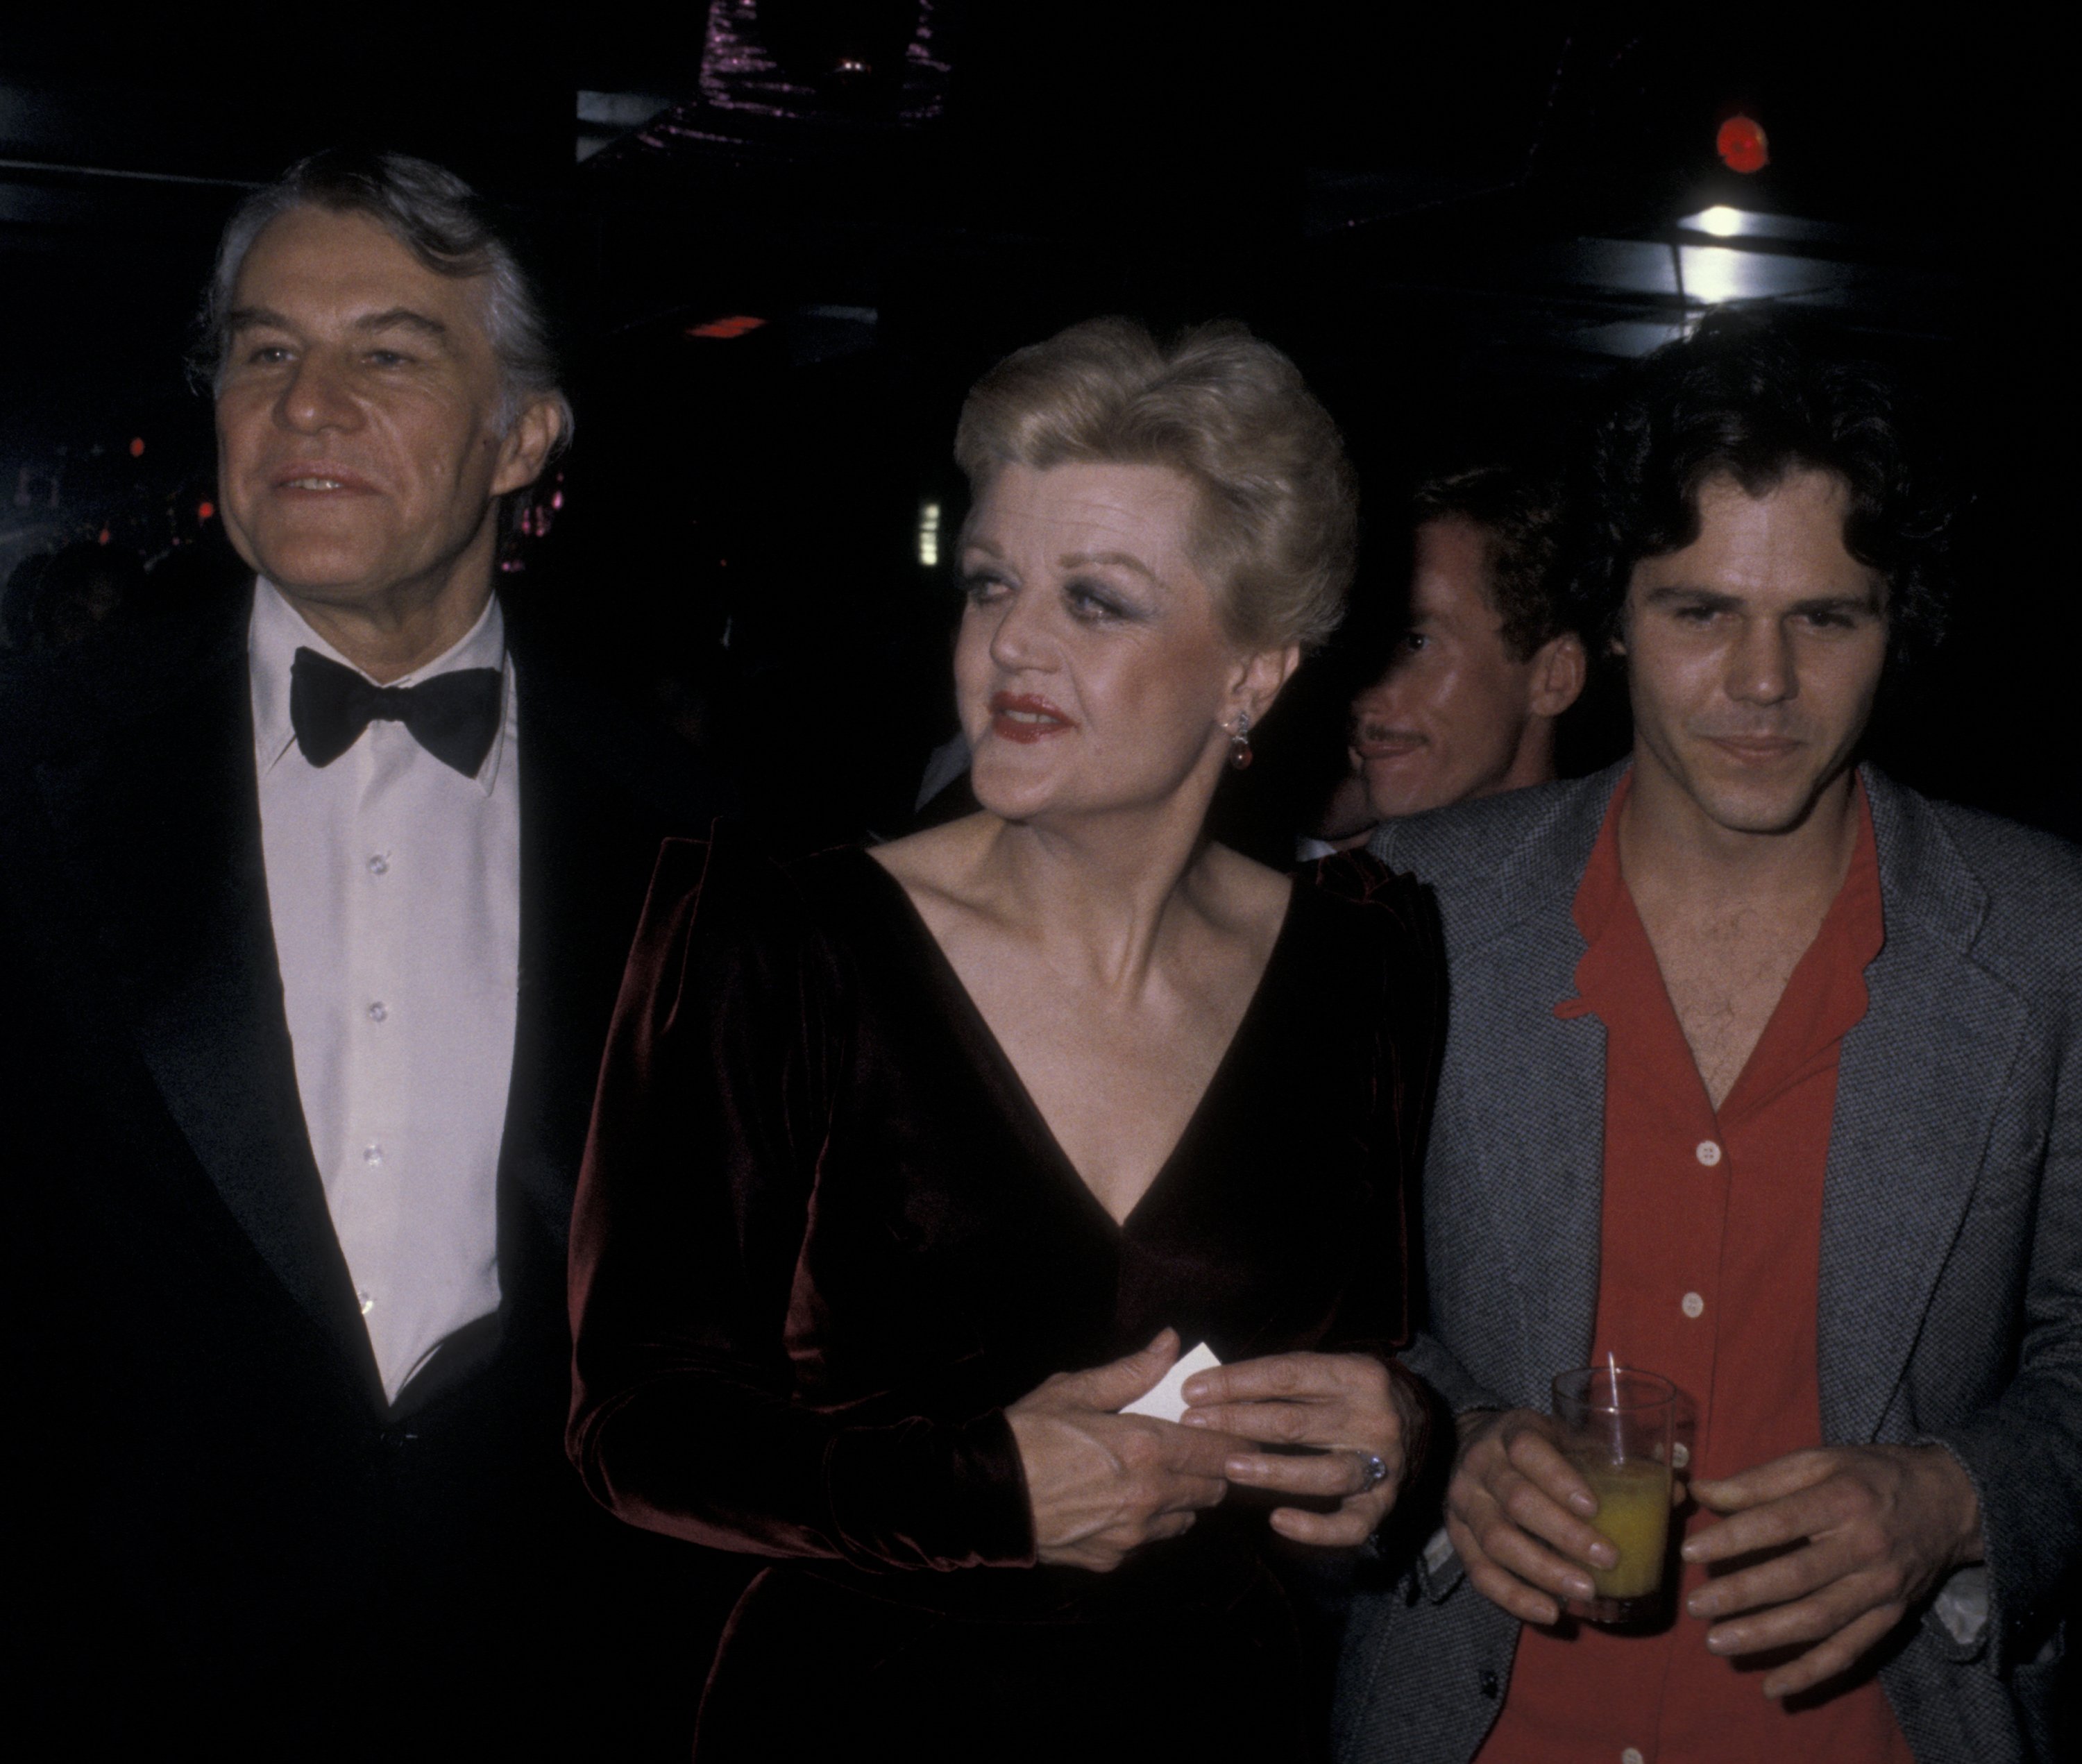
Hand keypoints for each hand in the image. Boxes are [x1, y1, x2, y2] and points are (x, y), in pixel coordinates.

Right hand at [1006, 1330, 1251, 1572]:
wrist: (985, 1496)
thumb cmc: (1028, 1434)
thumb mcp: (1076, 1390)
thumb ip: (1133, 1370)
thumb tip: (1170, 1342)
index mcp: (1146, 1447)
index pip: (1220, 1450)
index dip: (1233, 1441)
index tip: (1231, 1431)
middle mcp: (1149, 1495)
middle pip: (1213, 1489)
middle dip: (1212, 1469)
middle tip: (1195, 1450)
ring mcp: (1133, 1533)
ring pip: (1187, 1518)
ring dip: (1183, 1497)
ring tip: (1157, 1475)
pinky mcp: (1113, 1558)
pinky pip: (1150, 1539)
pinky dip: (1148, 1521)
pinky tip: (1123, 1501)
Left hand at [1178, 1351, 1416, 1545]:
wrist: (1422, 1421)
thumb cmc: (1352, 1393)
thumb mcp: (1328, 1369)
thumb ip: (1281, 1377)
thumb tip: (1210, 1386)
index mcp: (1356, 1374)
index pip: (1286, 1375)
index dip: (1236, 1382)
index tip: (1193, 1390)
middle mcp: (1373, 1418)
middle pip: (1296, 1423)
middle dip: (1238, 1423)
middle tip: (1195, 1426)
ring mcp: (1382, 1464)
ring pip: (1323, 1473)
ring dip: (1272, 1471)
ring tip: (1229, 1467)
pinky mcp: (1384, 1504)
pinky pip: (1350, 1525)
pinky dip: (1315, 1528)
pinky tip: (1277, 1521)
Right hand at [1445, 1408, 1633, 1624]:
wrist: (1472, 1447)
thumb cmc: (1537, 1448)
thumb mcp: (1567, 1438)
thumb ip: (1614, 1462)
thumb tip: (1676, 1492)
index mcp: (1511, 1432)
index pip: (1528, 1450)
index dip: (1559, 1478)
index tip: (1594, 1507)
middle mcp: (1481, 1465)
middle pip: (1517, 1500)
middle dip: (1564, 1534)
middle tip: (1608, 1558)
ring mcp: (1464, 1503)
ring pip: (1497, 1540)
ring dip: (1543, 1570)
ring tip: (1587, 1592)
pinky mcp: (1458, 1538)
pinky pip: (1480, 1573)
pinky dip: (1513, 1597)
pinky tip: (1549, 1612)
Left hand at [1682, 1444, 1983, 1698]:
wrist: (1951, 1503)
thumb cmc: (1872, 1475)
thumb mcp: (1820, 1461)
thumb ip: (1760, 1480)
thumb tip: (1701, 1492)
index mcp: (1843, 1500)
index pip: (1779, 1523)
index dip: (1733, 1539)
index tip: (1690, 1552)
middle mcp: (1864, 1548)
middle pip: (1796, 1577)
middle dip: (1741, 1595)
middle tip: (1696, 1605)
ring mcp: (1880, 1589)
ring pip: (1819, 1621)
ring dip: (1766, 1637)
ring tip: (1717, 1642)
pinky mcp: (1891, 1618)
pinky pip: (1849, 1652)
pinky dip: (1811, 1673)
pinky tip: (1773, 1687)